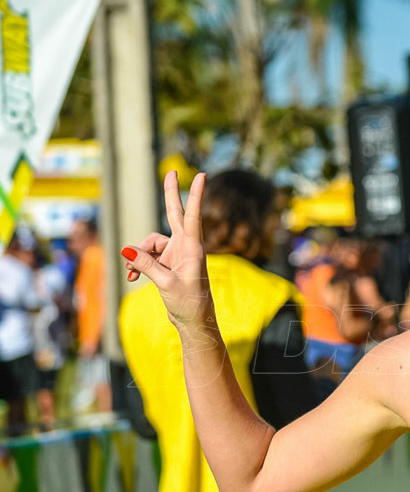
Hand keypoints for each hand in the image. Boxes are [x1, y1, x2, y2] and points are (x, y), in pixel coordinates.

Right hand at [120, 171, 212, 331]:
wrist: (193, 321)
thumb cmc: (188, 303)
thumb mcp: (166, 283)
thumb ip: (146, 265)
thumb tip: (126, 250)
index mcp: (192, 248)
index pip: (192, 215)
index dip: (195, 195)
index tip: (201, 175)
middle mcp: (185, 247)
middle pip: (174, 215)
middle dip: (170, 195)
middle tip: (170, 171)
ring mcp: (176, 254)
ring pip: (150, 244)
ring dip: (138, 256)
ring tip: (131, 274)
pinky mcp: (167, 263)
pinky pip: (147, 257)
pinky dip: (138, 264)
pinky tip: (131, 277)